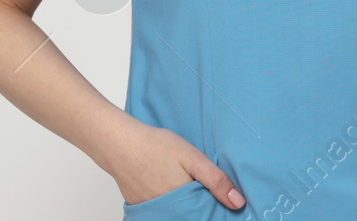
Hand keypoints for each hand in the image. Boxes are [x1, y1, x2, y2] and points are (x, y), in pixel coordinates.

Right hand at [105, 120, 245, 210]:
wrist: (117, 142)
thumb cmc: (154, 146)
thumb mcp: (192, 157)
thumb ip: (216, 180)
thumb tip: (238, 203)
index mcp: (184, 205)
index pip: (205, 218)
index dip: (214, 211)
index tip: (220, 205)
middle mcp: (168, 213)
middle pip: (190, 218)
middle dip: (199, 209)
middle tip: (197, 190)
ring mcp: (153, 212)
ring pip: (175, 215)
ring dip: (183, 208)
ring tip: (181, 187)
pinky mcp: (140, 208)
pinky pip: (160, 211)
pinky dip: (168, 204)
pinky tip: (166, 186)